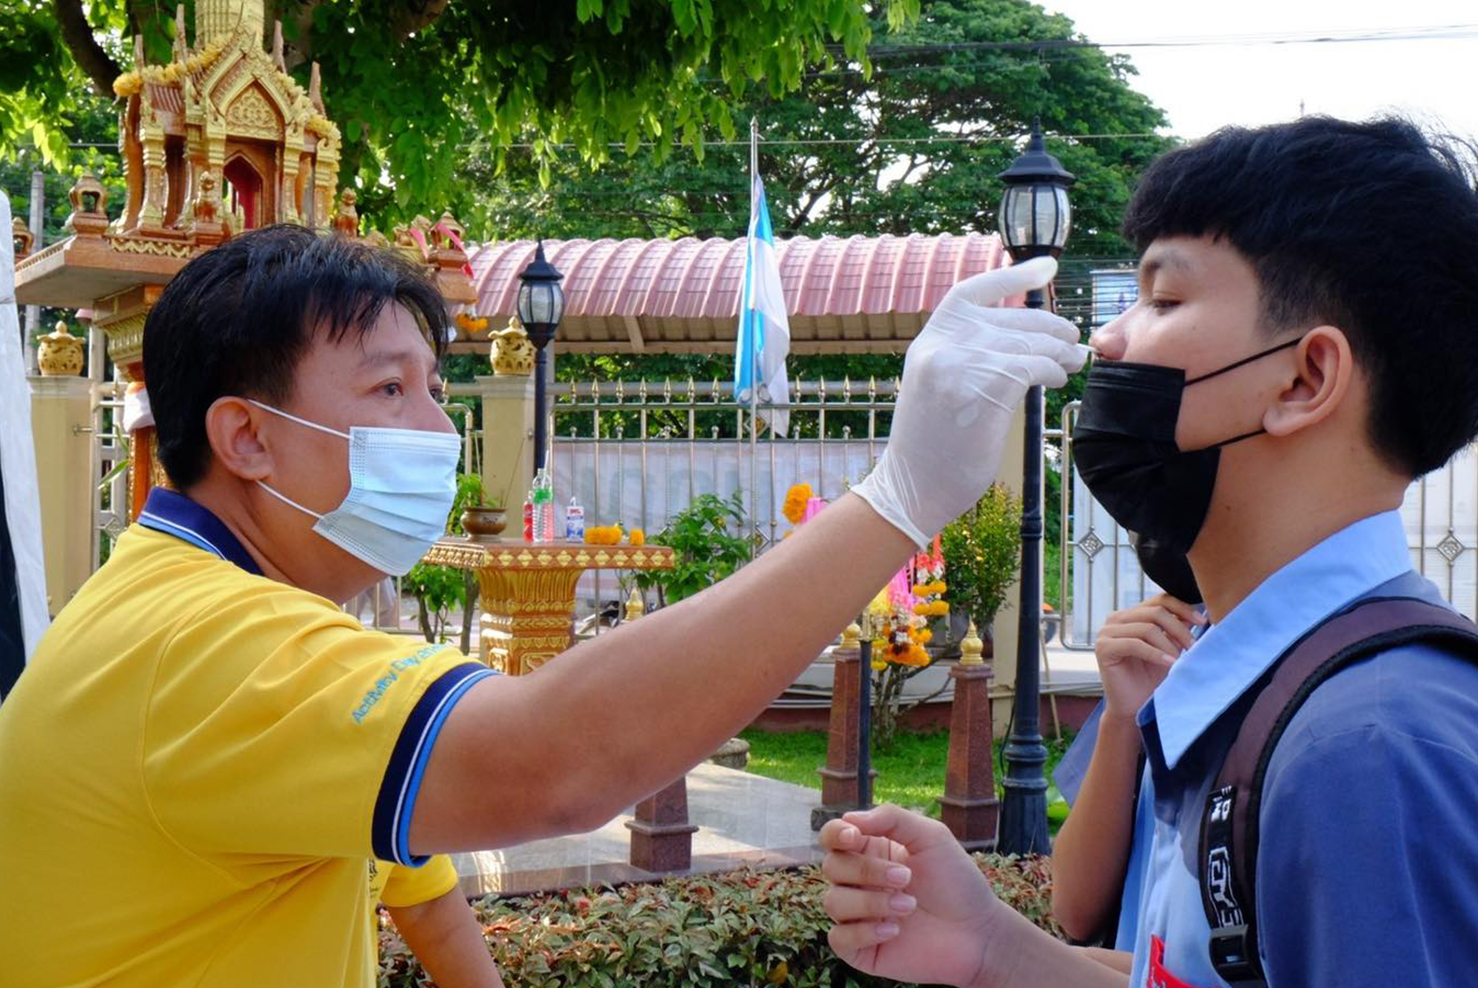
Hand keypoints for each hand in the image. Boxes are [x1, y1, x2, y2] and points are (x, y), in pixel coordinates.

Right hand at [820, 805, 999, 986]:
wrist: (978, 932)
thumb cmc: (956, 881)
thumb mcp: (931, 836)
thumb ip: (891, 818)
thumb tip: (849, 818)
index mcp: (870, 850)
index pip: (832, 836)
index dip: (835, 834)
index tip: (855, 837)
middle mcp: (858, 882)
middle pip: (832, 866)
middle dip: (867, 870)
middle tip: (906, 877)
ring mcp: (858, 915)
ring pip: (833, 902)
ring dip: (871, 903)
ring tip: (909, 906)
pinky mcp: (861, 948)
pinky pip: (838, 938)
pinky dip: (863, 932)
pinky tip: (894, 930)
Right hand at [852, 257, 1085, 546]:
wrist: (913, 489)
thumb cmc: (933, 449)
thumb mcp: (941, 387)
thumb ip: (968, 356)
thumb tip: (1026, 338)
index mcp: (929, 340)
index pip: (973, 291)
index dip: (1014, 277)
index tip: (1049, 267)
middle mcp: (939, 344)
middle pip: (1013, 319)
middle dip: (1052, 329)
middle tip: (1073, 342)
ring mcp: (958, 363)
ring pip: (1028, 343)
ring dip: (1059, 352)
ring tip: (1071, 364)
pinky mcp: (981, 386)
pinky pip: (1032, 366)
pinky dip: (1052, 371)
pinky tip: (1057, 380)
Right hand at [1095, 593, 1203, 720]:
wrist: (1134, 707)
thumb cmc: (1151, 679)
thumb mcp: (1169, 648)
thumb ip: (1176, 630)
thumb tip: (1199, 611)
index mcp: (1132, 615)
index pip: (1160, 600)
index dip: (1183, 608)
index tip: (1204, 621)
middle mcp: (1116, 619)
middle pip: (1155, 612)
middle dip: (1179, 629)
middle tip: (1194, 647)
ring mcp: (1106, 632)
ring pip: (1146, 628)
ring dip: (1169, 645)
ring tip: (1181, 661)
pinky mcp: (1103, 648)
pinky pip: (1134, 644)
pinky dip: (1155, 654)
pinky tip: (1169, 664)